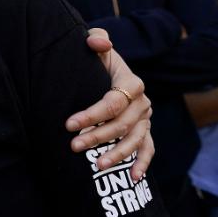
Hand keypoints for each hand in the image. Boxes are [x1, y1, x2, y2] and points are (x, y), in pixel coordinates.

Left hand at [66, 28, 153, 180]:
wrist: (107, 70)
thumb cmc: (97, 59)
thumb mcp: (95, 44)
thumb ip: (95, 39)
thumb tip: (97, 43)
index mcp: (131, 82)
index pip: (112, 102)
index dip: (91, 115)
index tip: (68, 125)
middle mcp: (142, 102)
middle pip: (121, 124)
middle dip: (97, 137)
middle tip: (73, 146)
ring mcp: (145, 119)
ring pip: (134, 140)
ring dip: (117, 154)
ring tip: (97, 165)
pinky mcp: (145, 131)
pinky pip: (148, 149)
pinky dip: (143, 163)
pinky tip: (134, 178)